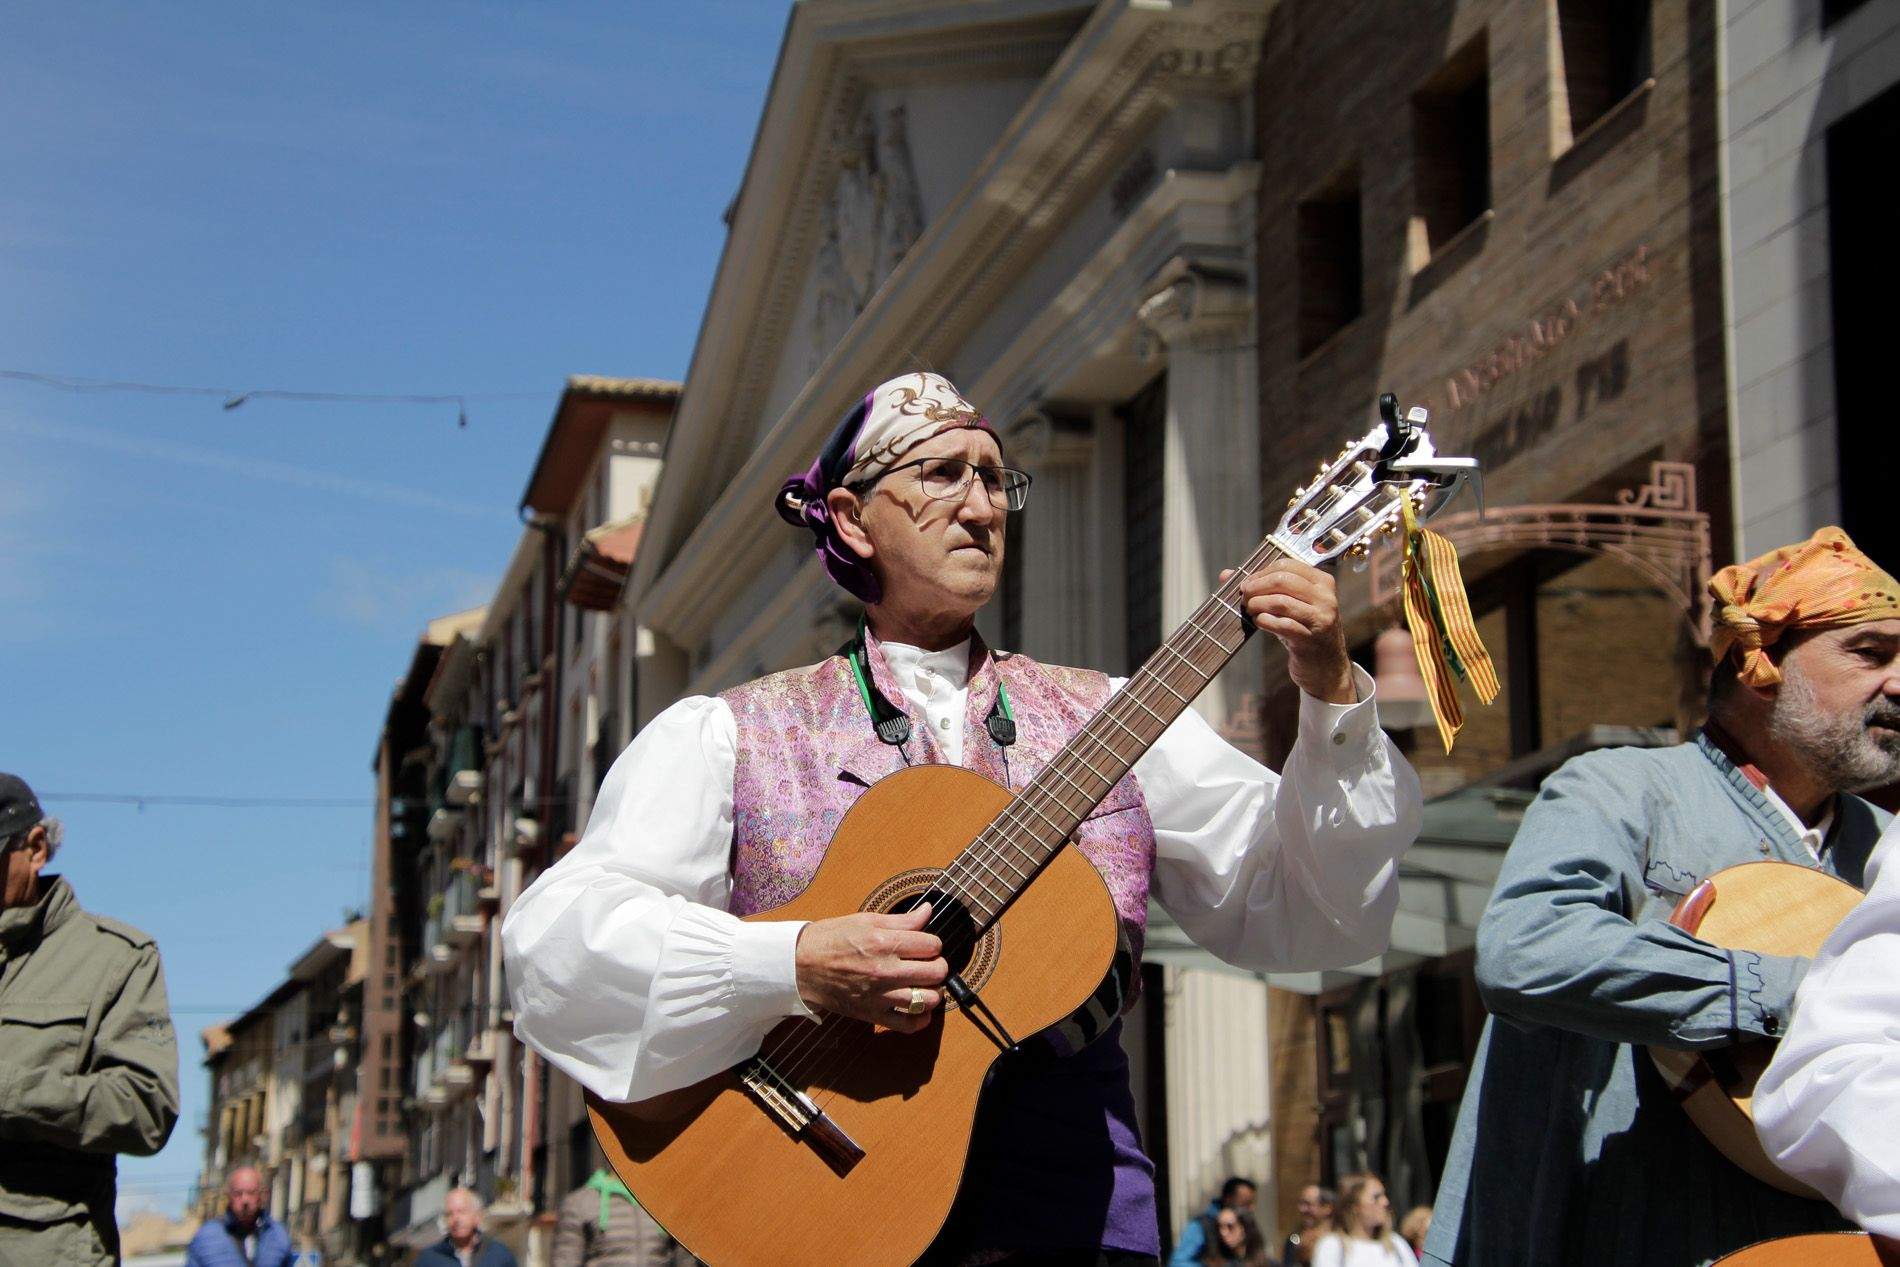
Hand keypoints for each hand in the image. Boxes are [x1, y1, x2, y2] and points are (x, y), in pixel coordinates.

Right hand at [793, 904, 948, 1032]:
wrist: (800, 965)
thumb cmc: (830, 939)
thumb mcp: (865, 920)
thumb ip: (901, 920)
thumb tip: (927, 911)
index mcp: (884, 943)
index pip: (932, 945)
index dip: (933, 943)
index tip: (925, 945)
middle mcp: (885, 970)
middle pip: (936, 972)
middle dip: (938, 966)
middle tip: (929, 963)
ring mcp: (880, 995)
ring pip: (927, 1000)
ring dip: (932, 992)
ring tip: (925, 984)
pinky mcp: (872, 1014)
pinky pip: (907, 1025)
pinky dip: (920, 1019)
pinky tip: (918, 1008)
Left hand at [1222, 559, 1355, 703]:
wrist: (1324, 666)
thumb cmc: (1302, 629)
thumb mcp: (1290, 605)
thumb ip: (1263, 587)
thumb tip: (1225, 575)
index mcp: (1322, 581)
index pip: (1286, 565)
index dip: (1261, 573)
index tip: (1247, 584)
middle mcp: (1325, 597)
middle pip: (1282, 580)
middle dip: (1256, 587)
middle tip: (1244, 597)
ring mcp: (1321, 618)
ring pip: (1281, 601)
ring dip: (1258, 604)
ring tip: (1250, 610)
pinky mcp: (1311, 638)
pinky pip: (1281, 624)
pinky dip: (1264, 621)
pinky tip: (1258, 622)